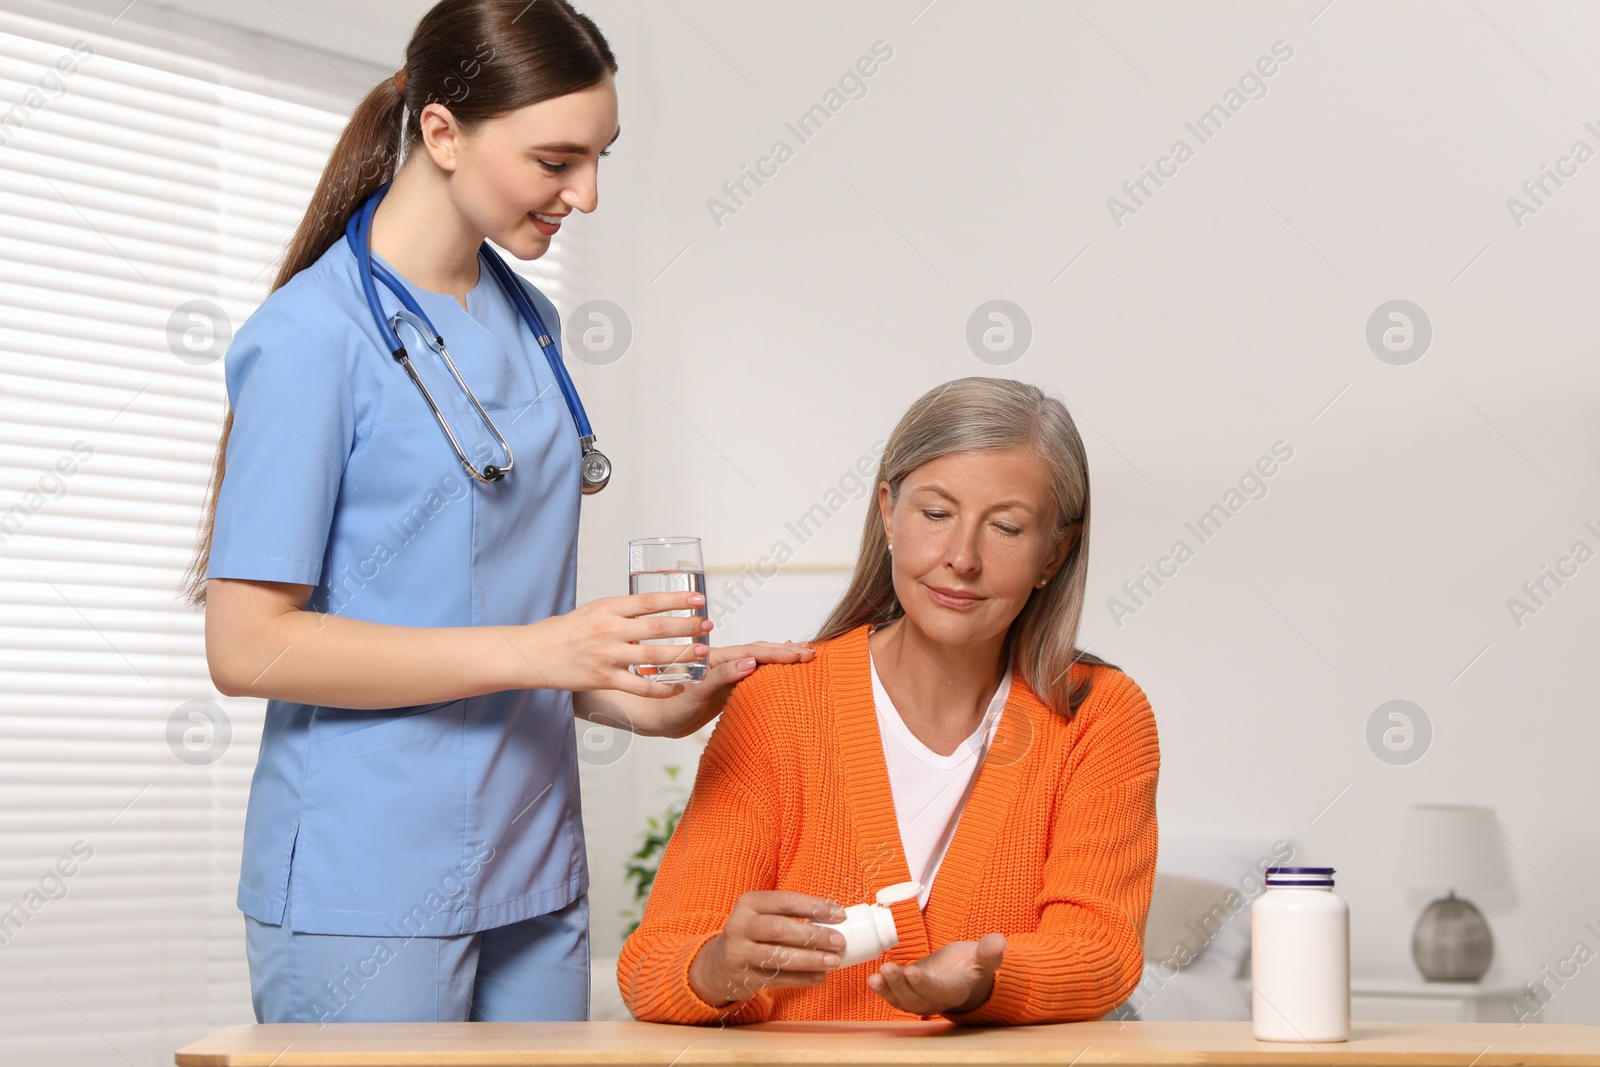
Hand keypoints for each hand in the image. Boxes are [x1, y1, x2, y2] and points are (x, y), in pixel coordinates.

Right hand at [513, 591, 713, 696]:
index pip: (648, 601)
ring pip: (653, 656)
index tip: (698, 599)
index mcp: (608, 608)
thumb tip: (651, 610)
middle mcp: (609, 630)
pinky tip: (679, 686)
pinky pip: (640, 686)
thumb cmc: (564, 631)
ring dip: (682, 655)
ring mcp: (607, 656)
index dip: (676, 600)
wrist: (533, 653)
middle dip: (687, 626)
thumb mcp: (593, 610)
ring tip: (703, 653)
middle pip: (657, 627)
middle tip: (708, 625)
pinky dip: (662, 687)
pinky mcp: (604, 679)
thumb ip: (621, 612)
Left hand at [634, 640, 815, 737]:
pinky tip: (778, 667)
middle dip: (786, 651)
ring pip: (757, 659)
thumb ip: (721, 676)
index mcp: (717, 660)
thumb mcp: (695, 693)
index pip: (755, 652)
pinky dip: (768, 667)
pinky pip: (751, 673)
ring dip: (779, 655)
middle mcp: (722, 663)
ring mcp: (724, 673)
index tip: (802, 654)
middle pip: (759, 651)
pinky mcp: (724, 686)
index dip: (779, 653)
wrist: (652, 717)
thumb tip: (750, 662)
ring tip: (803, 651)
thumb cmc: (668, 706)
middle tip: (813, 652)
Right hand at [688, 891, 845, 1006]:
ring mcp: (739, 953)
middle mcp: (740, 925)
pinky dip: (802, 978)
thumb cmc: (753, 934)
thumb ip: (790, 916)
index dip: (814, 907)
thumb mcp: (763, 916)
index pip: (785, 901)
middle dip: (814, 935)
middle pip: (780, 928)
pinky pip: (777, 979)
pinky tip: (820, 977)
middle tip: (839, 941)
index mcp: (749, 903)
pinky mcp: (743, 977)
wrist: (718, 964)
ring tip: (833, 962)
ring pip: (778, 956)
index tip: (839, 914)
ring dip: (810, 959)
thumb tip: (835, 922)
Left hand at [866, 933, 1006, 1015]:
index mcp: (957, 989)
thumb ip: (990, 950)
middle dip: (901, 986)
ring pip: (903, 1001)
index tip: (913, 973)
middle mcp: (937, 999)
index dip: (926, 985)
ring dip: (889, 989)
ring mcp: (922, 999)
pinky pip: (895, 997)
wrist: (964, 973)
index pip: (940, 990)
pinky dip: (883, 991)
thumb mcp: (985, 955)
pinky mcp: (909, 993)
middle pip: (917, 999)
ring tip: (877, 976)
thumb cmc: (974, 963)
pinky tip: (872, 980)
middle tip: (888, 969)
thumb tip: (1000, 940)